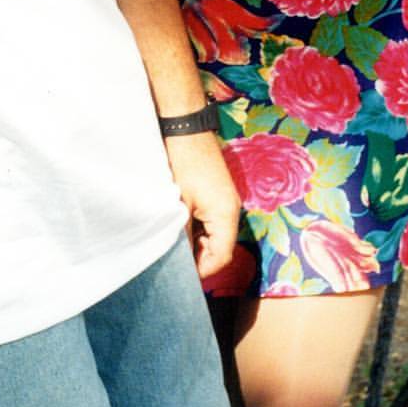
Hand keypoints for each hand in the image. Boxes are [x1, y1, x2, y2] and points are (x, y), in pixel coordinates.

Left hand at [162, 131, 240, 277]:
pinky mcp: (218, 193)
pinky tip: (181, 229)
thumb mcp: (180, 204)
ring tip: (176, 248)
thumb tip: (179, 259)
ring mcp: (226, 200)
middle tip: (177, 265)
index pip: (222, 257)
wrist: (185, 128)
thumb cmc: (183, 163)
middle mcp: (231, 209)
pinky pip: (213, 220)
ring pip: (216, 234)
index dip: (204, 270)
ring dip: (198, 243)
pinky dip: (199, 229)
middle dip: (201, 259)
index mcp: (226, 215)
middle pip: (221, 247)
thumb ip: (182, 234)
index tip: (184, 278)